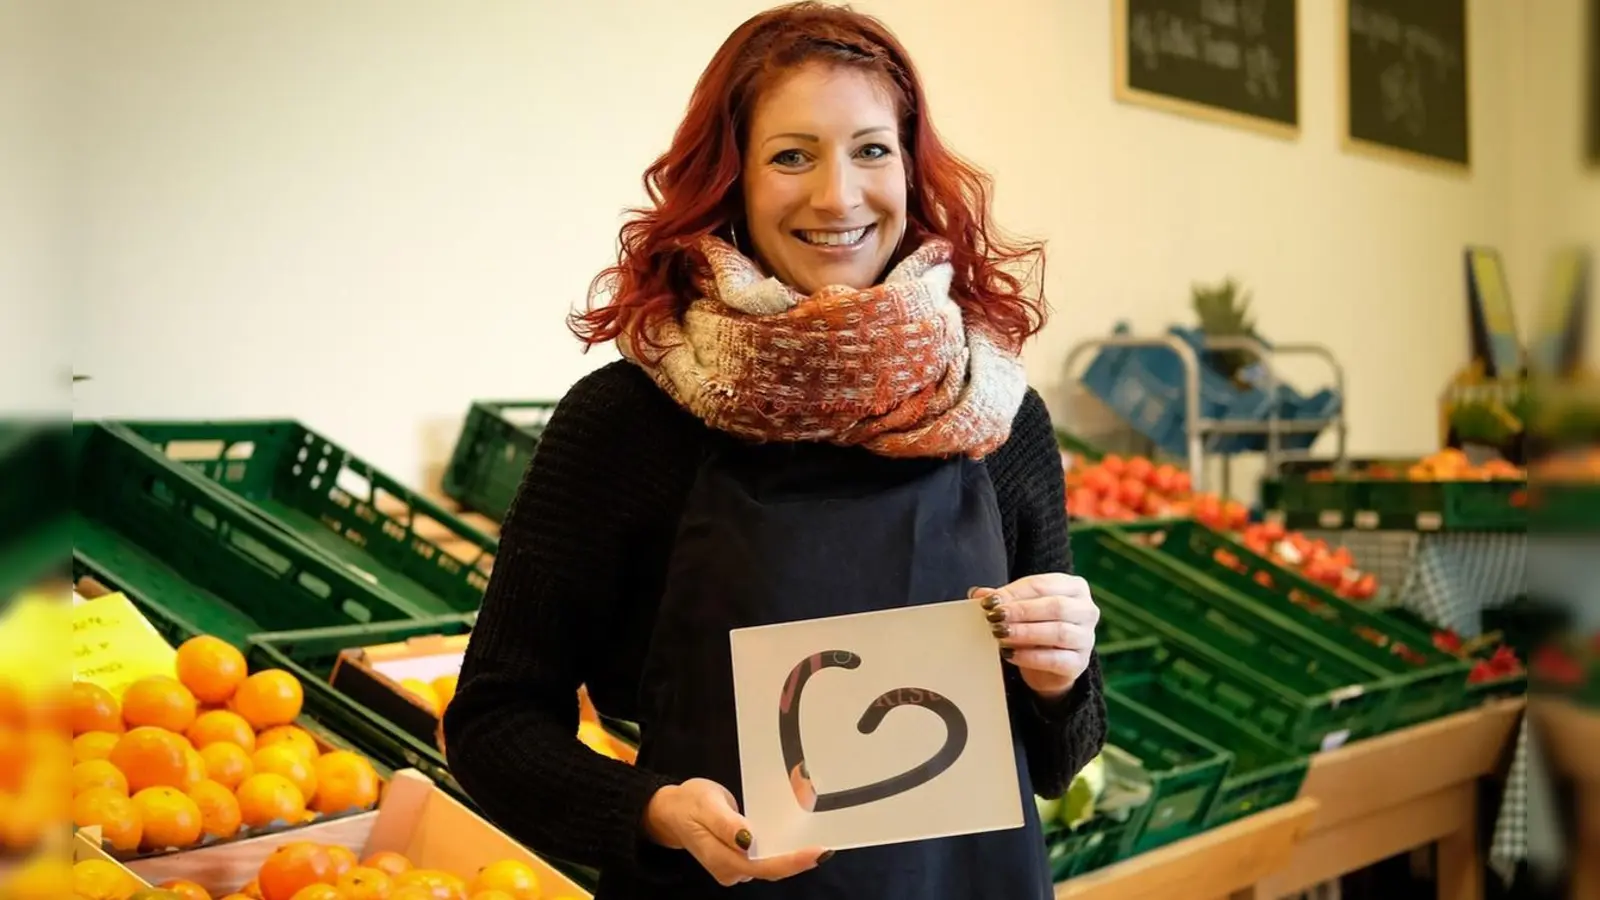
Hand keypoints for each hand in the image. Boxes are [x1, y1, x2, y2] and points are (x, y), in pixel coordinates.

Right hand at [642, 778, 831, 885]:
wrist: (671, 811)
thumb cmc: (689, 804)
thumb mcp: (706, 806)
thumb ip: (726, 824)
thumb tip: (748, 840)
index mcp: (723, 860)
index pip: (765, 866)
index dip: (793, 861)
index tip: (819, 851)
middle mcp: (733, 870)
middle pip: (774, 867)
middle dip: (800, 854)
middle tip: (827, 837)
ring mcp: (738, 867)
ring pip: (773, 861)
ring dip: (795, 847)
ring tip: (819, 828)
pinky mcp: (742, 858)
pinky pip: (768, 854)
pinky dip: (784, 842)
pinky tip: (799, 830)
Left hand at [971, 574, 1097, 699]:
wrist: (1048, 665)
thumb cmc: (1035, 626)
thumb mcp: (1019, 609)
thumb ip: (1002, 599)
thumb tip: (978, 593)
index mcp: (1074, 587)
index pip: (1043, 585)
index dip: (1014, 592)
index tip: (989, 601)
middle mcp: (1087, 610)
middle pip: (1055, 606)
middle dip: (1021, 611)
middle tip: (994, 617)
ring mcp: (1086, 638)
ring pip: (1059, 632)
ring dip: (1025, 633)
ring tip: (999, 634)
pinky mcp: (1079, 664)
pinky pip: (1056, 660)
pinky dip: (1030, 657)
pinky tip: (1009, 654)